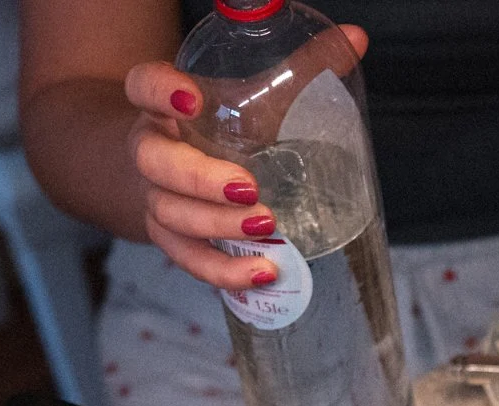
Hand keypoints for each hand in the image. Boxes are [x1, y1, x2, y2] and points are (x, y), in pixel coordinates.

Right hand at [120, 30, 368, 292]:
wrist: (181, 174)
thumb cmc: (226, 128)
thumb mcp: (258, 95)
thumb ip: (303, 67)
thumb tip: (357, 39)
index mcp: (165, 107)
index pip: (142, 86)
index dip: (159, 91)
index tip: (193, 99)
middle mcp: (151, 151)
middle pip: (155, 163)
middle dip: (200, 180)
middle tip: (249, 188)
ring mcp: (156, 198)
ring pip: (170, 215)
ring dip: (217, 227)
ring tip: (267, 228)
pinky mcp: (172, 238)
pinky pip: (188, 259)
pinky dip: (223, 271)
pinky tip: (262, 272)